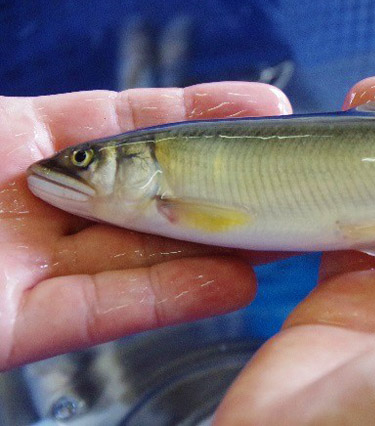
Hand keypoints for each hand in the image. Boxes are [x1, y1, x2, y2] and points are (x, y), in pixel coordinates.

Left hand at [0, 82, 291, 369]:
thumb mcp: (11, 125)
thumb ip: (87, 124)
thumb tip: (176, 112)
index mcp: (34, 150)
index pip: (136, 130)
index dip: (202, 119)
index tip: (263, 109)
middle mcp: (44, 211)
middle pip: (151, 200)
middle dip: (221, 193)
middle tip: (287, 182)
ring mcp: (33, 269)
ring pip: (142, 260)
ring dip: (212, 252)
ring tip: (277, 242)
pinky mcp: (18, 324)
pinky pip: (107, 311)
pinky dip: (171, 298)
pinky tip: (230, 285)